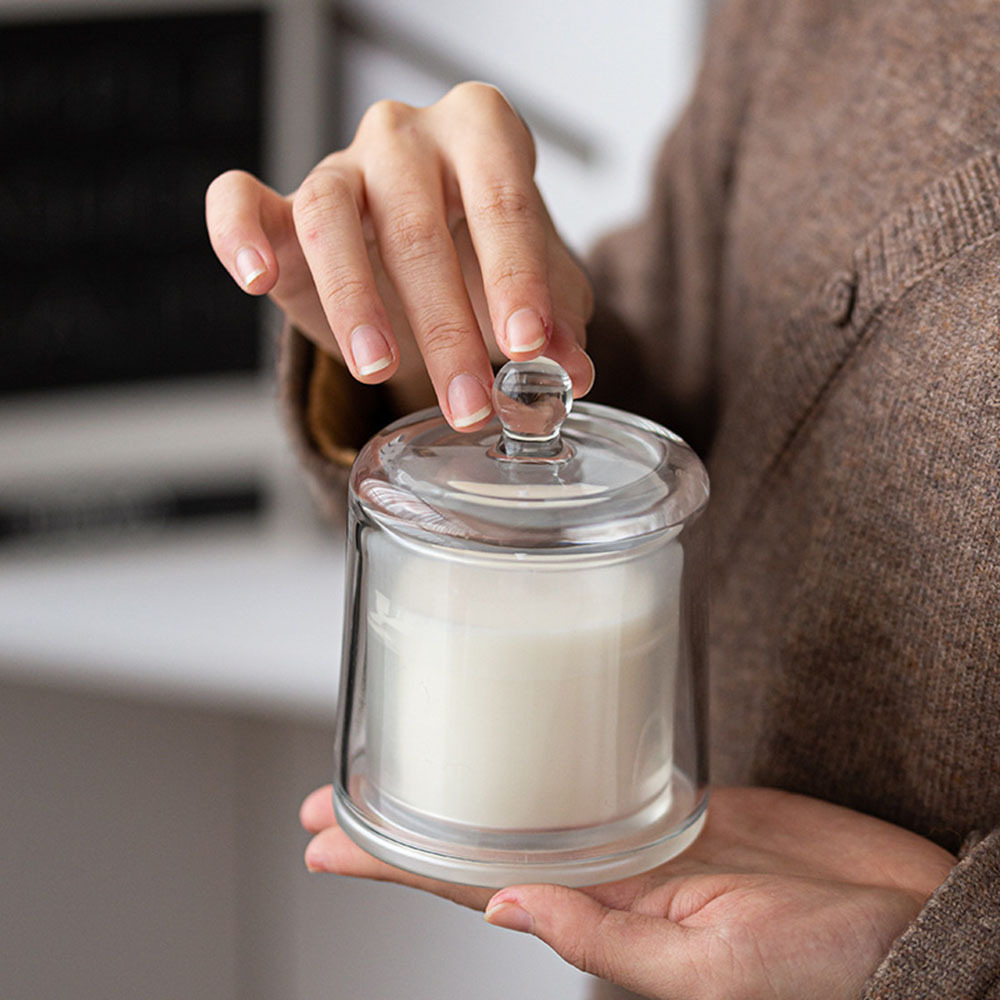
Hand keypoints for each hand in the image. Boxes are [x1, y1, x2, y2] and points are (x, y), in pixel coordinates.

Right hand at [205, 82, 593, 426]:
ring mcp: (339, 165)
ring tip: (378, 367)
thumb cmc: (484, 257)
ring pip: (330, 215)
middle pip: (416, 223)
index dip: (516, 277)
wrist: (430, 257)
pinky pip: (239, 198)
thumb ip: (556, 321)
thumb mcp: (536, 288)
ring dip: (354, 299)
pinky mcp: (281, 204)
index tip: (527, 347)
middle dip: (446, 326)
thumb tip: (573, 373)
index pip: (501, 199)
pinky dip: (238, 234)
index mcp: (482, 136)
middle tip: (469, 401)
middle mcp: (407, 138)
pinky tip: (257, 280)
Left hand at [300, 786, 954, 999]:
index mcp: (603, 916)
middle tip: (336, 786)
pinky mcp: (679, 796)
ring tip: (407, 751)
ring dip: (466, 777)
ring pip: (531, 796)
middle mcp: (606, 870)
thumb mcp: (714, 971)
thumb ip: (610, 944)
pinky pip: (596, 766)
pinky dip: (548, 747)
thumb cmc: (829, 969)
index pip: (471, 880)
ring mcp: (639, 830)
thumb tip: (509, 908)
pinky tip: (516, 730)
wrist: (908, 918)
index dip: (394, 860)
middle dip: (405, 814)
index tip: (326, 838)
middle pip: (482, 833)